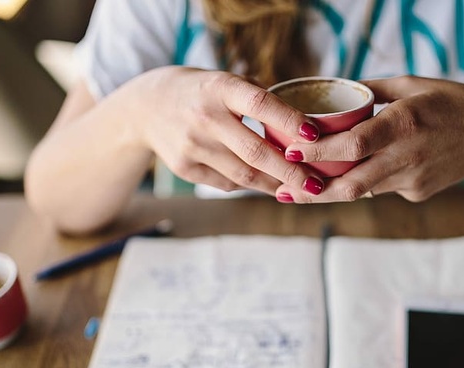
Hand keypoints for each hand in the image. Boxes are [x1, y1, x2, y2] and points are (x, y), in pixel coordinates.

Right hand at [132, 67, 325, 195]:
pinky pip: (228, 184)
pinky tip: (266, 184)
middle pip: (257, 152)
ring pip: (244, 176)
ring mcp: (193, 146)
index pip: (262, 105)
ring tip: (299, 190)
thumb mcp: (226, 81)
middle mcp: (205, 117)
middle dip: (291, 172)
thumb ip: (261, 99)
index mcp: (220, 88)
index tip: (316, 136)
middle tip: (317, 185)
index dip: (291, 121)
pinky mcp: (185, 168)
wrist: (146, 107)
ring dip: (276, 185)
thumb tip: (306, 127)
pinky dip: (250, 186)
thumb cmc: (201, 93)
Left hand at [273, 76, 463, 202]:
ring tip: (300, 189)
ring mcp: (414, 180)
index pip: (354, 144)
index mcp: (406, 122)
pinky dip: (364, 181)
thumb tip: (333, 93)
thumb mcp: (411, 84)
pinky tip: (353, 174)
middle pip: (352, 184)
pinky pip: (381, 188)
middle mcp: (409, 156)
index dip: (320, 152)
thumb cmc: (451, 102)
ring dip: (330, 191)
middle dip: (313, 190)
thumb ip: (371, 91)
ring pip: (362, 191)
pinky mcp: (417, 194)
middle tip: (283, 188)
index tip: (292, 151)